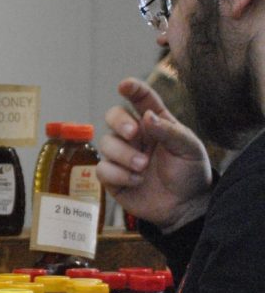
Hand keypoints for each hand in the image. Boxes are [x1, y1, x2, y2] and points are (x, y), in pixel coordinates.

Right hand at [96, 77, 211, 229]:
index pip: (141, 99)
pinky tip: (136, 181)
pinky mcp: (112, 176)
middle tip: (133, 133)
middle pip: (113, 116)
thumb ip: (169, 131)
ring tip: (143, 167)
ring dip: (124, 154)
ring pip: (106, 143)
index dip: (132, 89)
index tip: (125, 85)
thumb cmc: (189, 172)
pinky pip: (102, 168)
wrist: (186, 206)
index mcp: (155, 123)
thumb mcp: (189, 148)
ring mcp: (121, 155)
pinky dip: (119, 174)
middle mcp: (134, 136)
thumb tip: (146, 117)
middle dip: (119, 122)